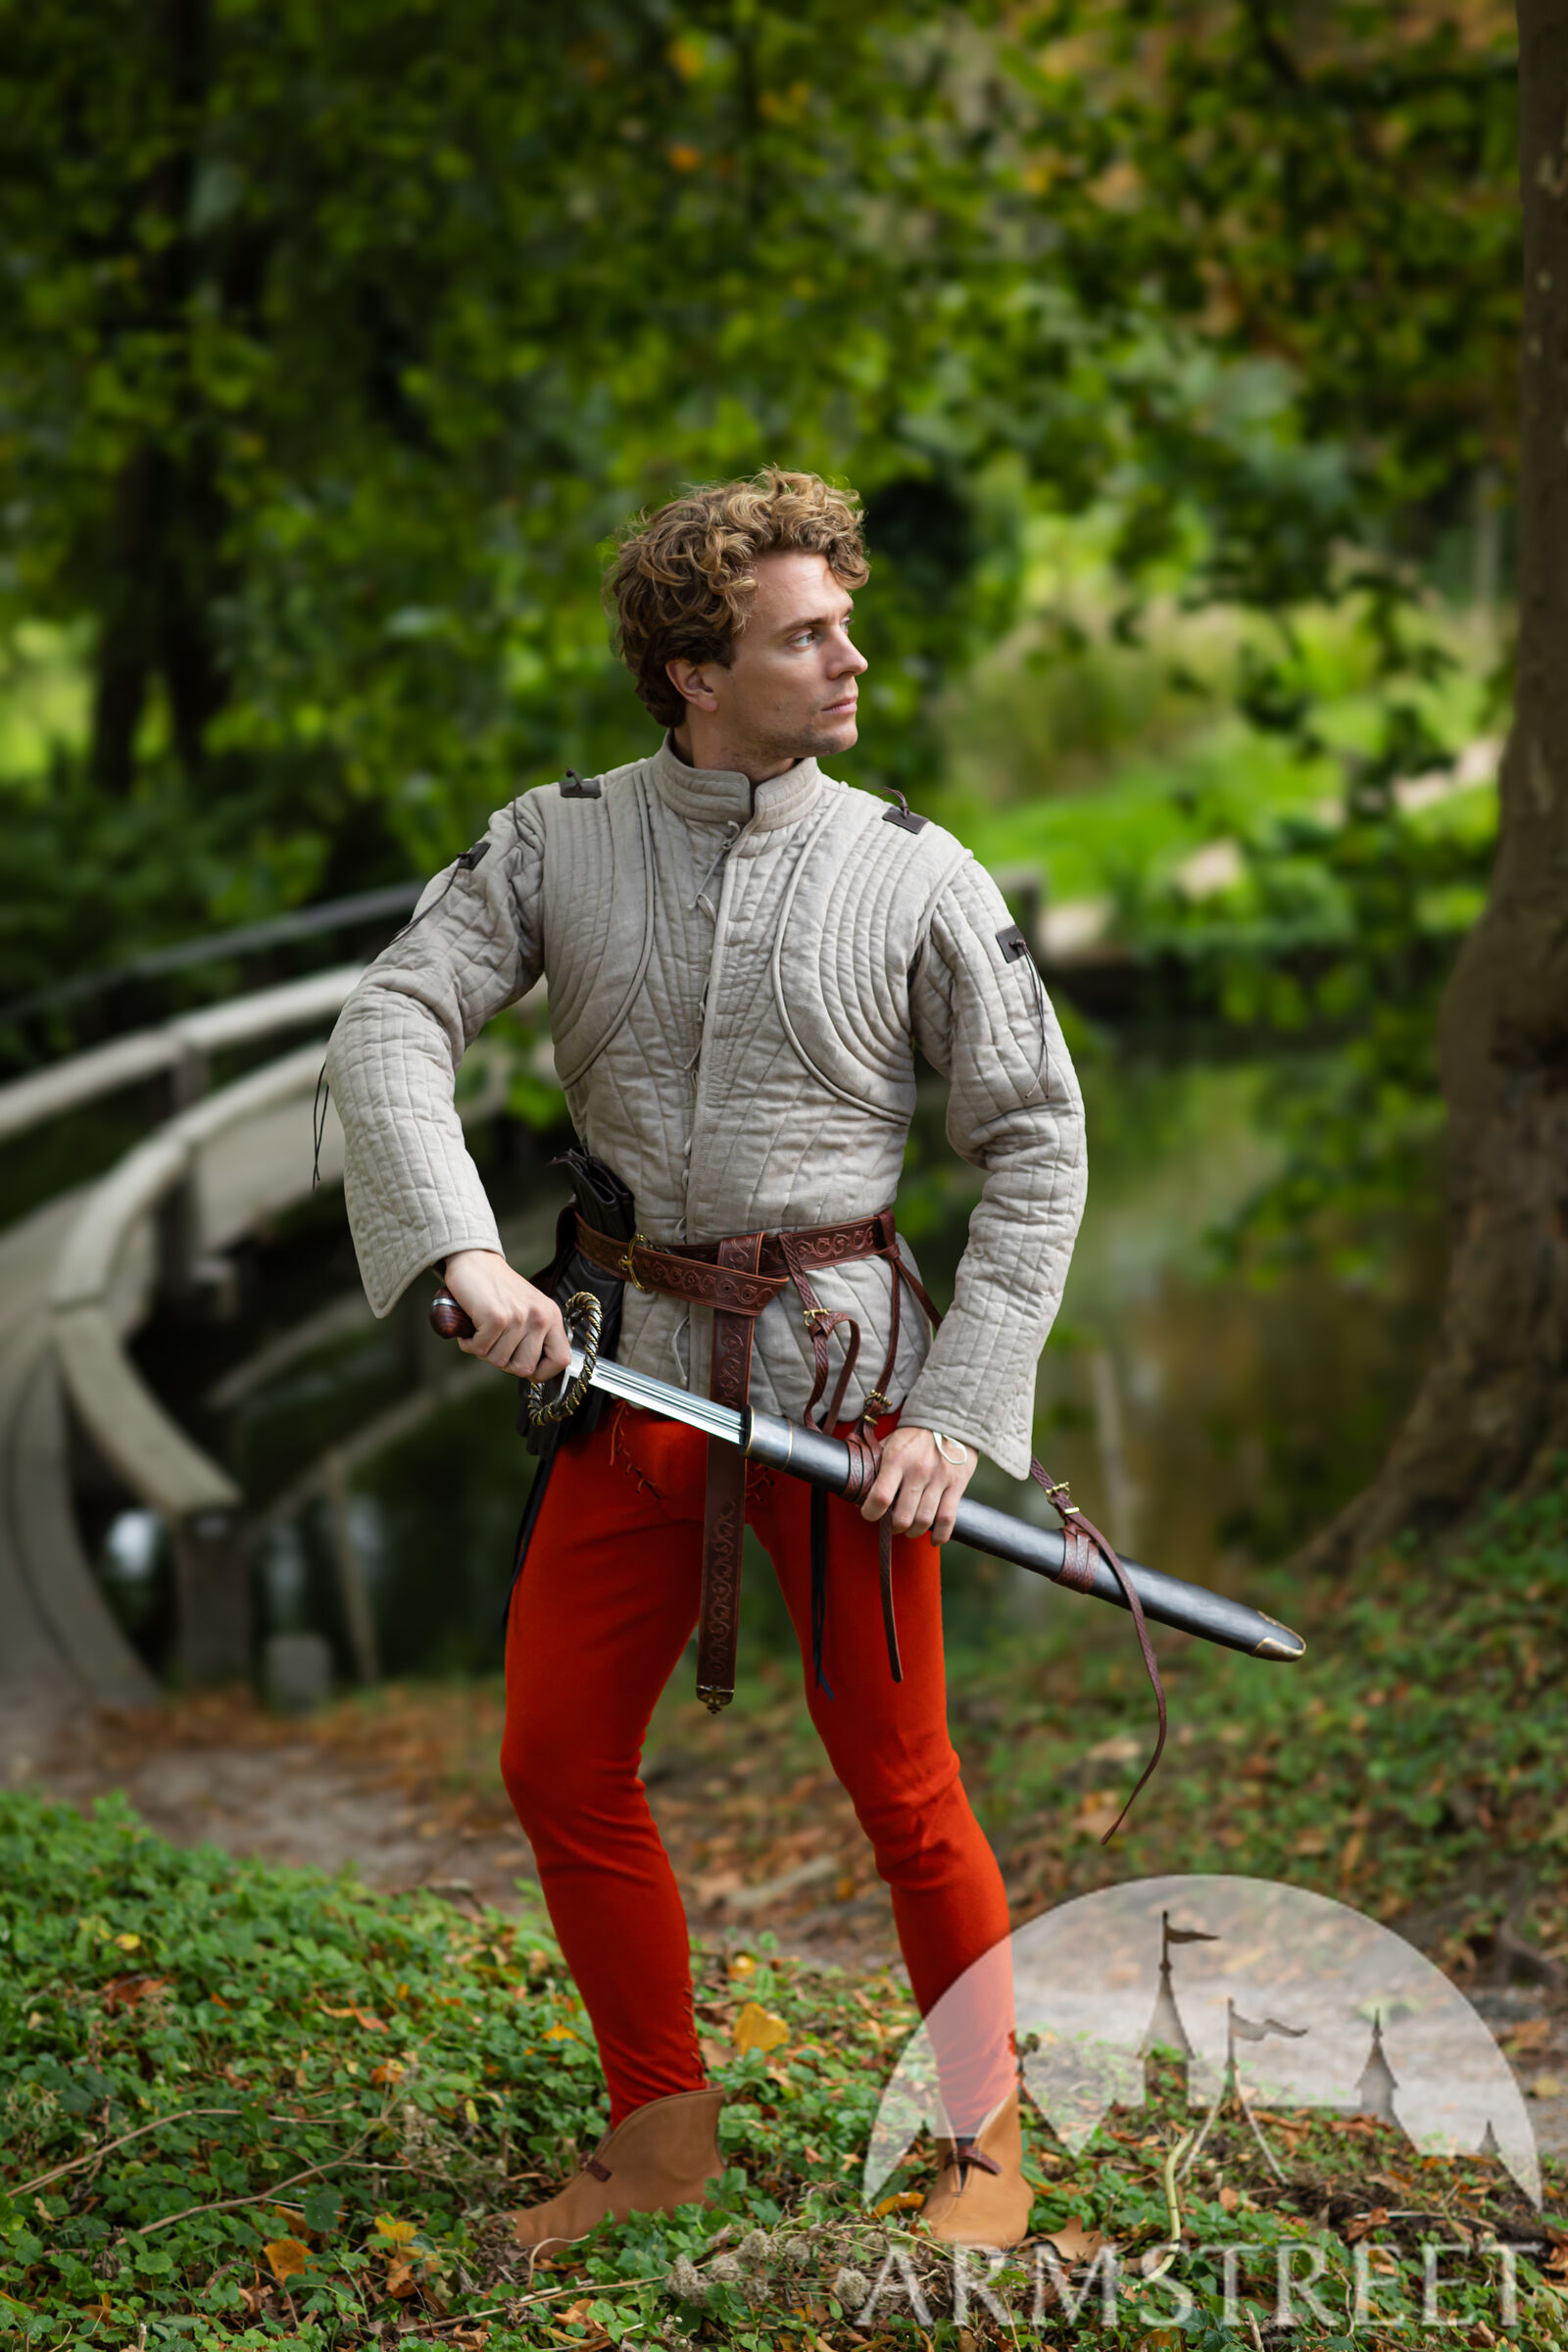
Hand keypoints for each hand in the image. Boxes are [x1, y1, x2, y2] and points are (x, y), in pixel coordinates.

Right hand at [442, 1249, 570, 1381]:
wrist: (476, 1261)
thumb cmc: (499, 1291)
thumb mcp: (529, 1310)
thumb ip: (537, 1337)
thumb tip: (535, 1372)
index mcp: (552, 1317)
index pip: (561, 1360)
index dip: (543, 1373)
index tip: (527, 1369)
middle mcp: (540, 1317)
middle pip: (524, 1368)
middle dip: (504, 1362)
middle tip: (495, 1344)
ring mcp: (519, 1317)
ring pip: (499, 1361)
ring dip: (484, 1351)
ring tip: (483, 1331)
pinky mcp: (496, 1317)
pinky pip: (480, 1349)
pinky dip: (470, 1343)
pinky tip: (471, 1328)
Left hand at [859, 1425, 976, 1543]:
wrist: (950, 1420)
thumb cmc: (914, 1436)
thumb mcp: (890, 1442)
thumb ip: (875, 1463)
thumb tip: (857, 1488)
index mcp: (896, 1459)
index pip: (880, 1497)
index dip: (870, 1513)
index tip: (869, 1514)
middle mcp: (918, 1471)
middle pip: (902, 1516)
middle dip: (894, 1526)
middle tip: (893, 1524)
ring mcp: (939, 1479)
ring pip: (924, 1521)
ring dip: (913, 1531)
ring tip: (910, 1529)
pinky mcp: (957, 1485)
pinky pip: (948, 1519)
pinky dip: (940, 1535)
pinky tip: (933, 1540)